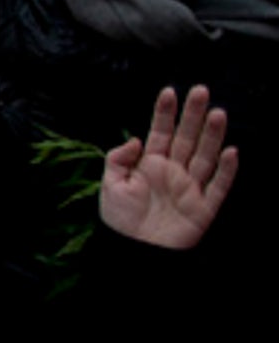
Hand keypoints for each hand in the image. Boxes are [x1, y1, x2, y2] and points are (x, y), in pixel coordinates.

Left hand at [101, 86, 237, 249]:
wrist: (133, 252)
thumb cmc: (119, 219)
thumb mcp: (110, 184)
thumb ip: (118, 159)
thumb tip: (136, 139)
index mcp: (150, 164)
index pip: (160, 132)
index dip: (164, 113)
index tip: (169, 91)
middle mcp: (173, 171)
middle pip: (186, 138)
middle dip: (193, 115)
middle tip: (200, 90)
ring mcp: (190, 188)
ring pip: (205, 156)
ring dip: (212, 136)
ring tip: (218, 113)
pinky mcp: (203, 208)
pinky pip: (219, 186)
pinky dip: (227, 171)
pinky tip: (232, 152)